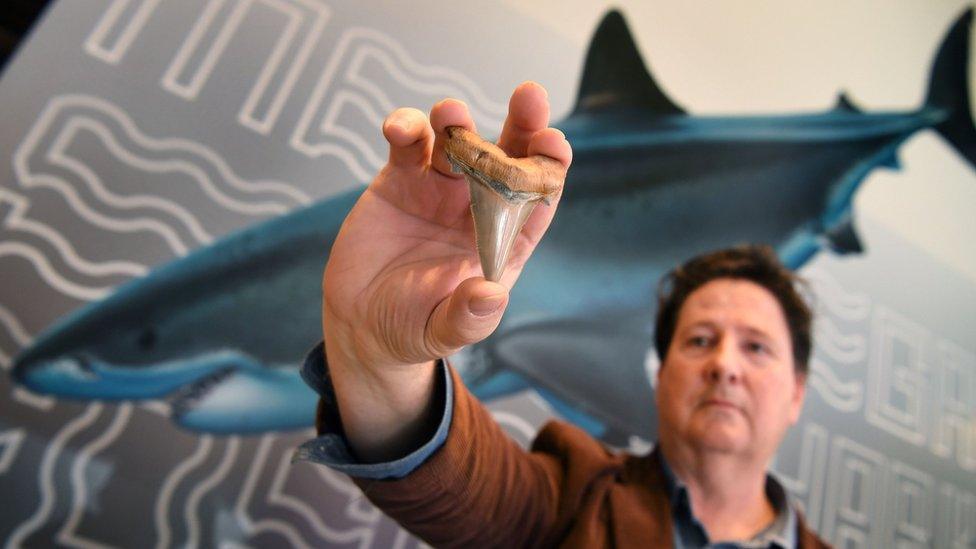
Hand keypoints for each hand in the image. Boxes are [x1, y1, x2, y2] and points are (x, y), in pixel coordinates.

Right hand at [322, 82, 571, 372]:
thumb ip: (469, 317)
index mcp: (504, 240)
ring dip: (456, 122)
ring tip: (449, 114)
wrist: (361, 322)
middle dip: (522, 124)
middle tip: (530, 95)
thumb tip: (492, 296)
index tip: (553, 144)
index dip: (548, 168)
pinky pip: (408, 146)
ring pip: (457, 142)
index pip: (537, 197)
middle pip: (508, 157)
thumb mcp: (444, 331)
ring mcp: (439, 190)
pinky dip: (406, 129)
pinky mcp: (400, 181)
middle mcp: (478, 208)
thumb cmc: (414, 327)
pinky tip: (400, 127)